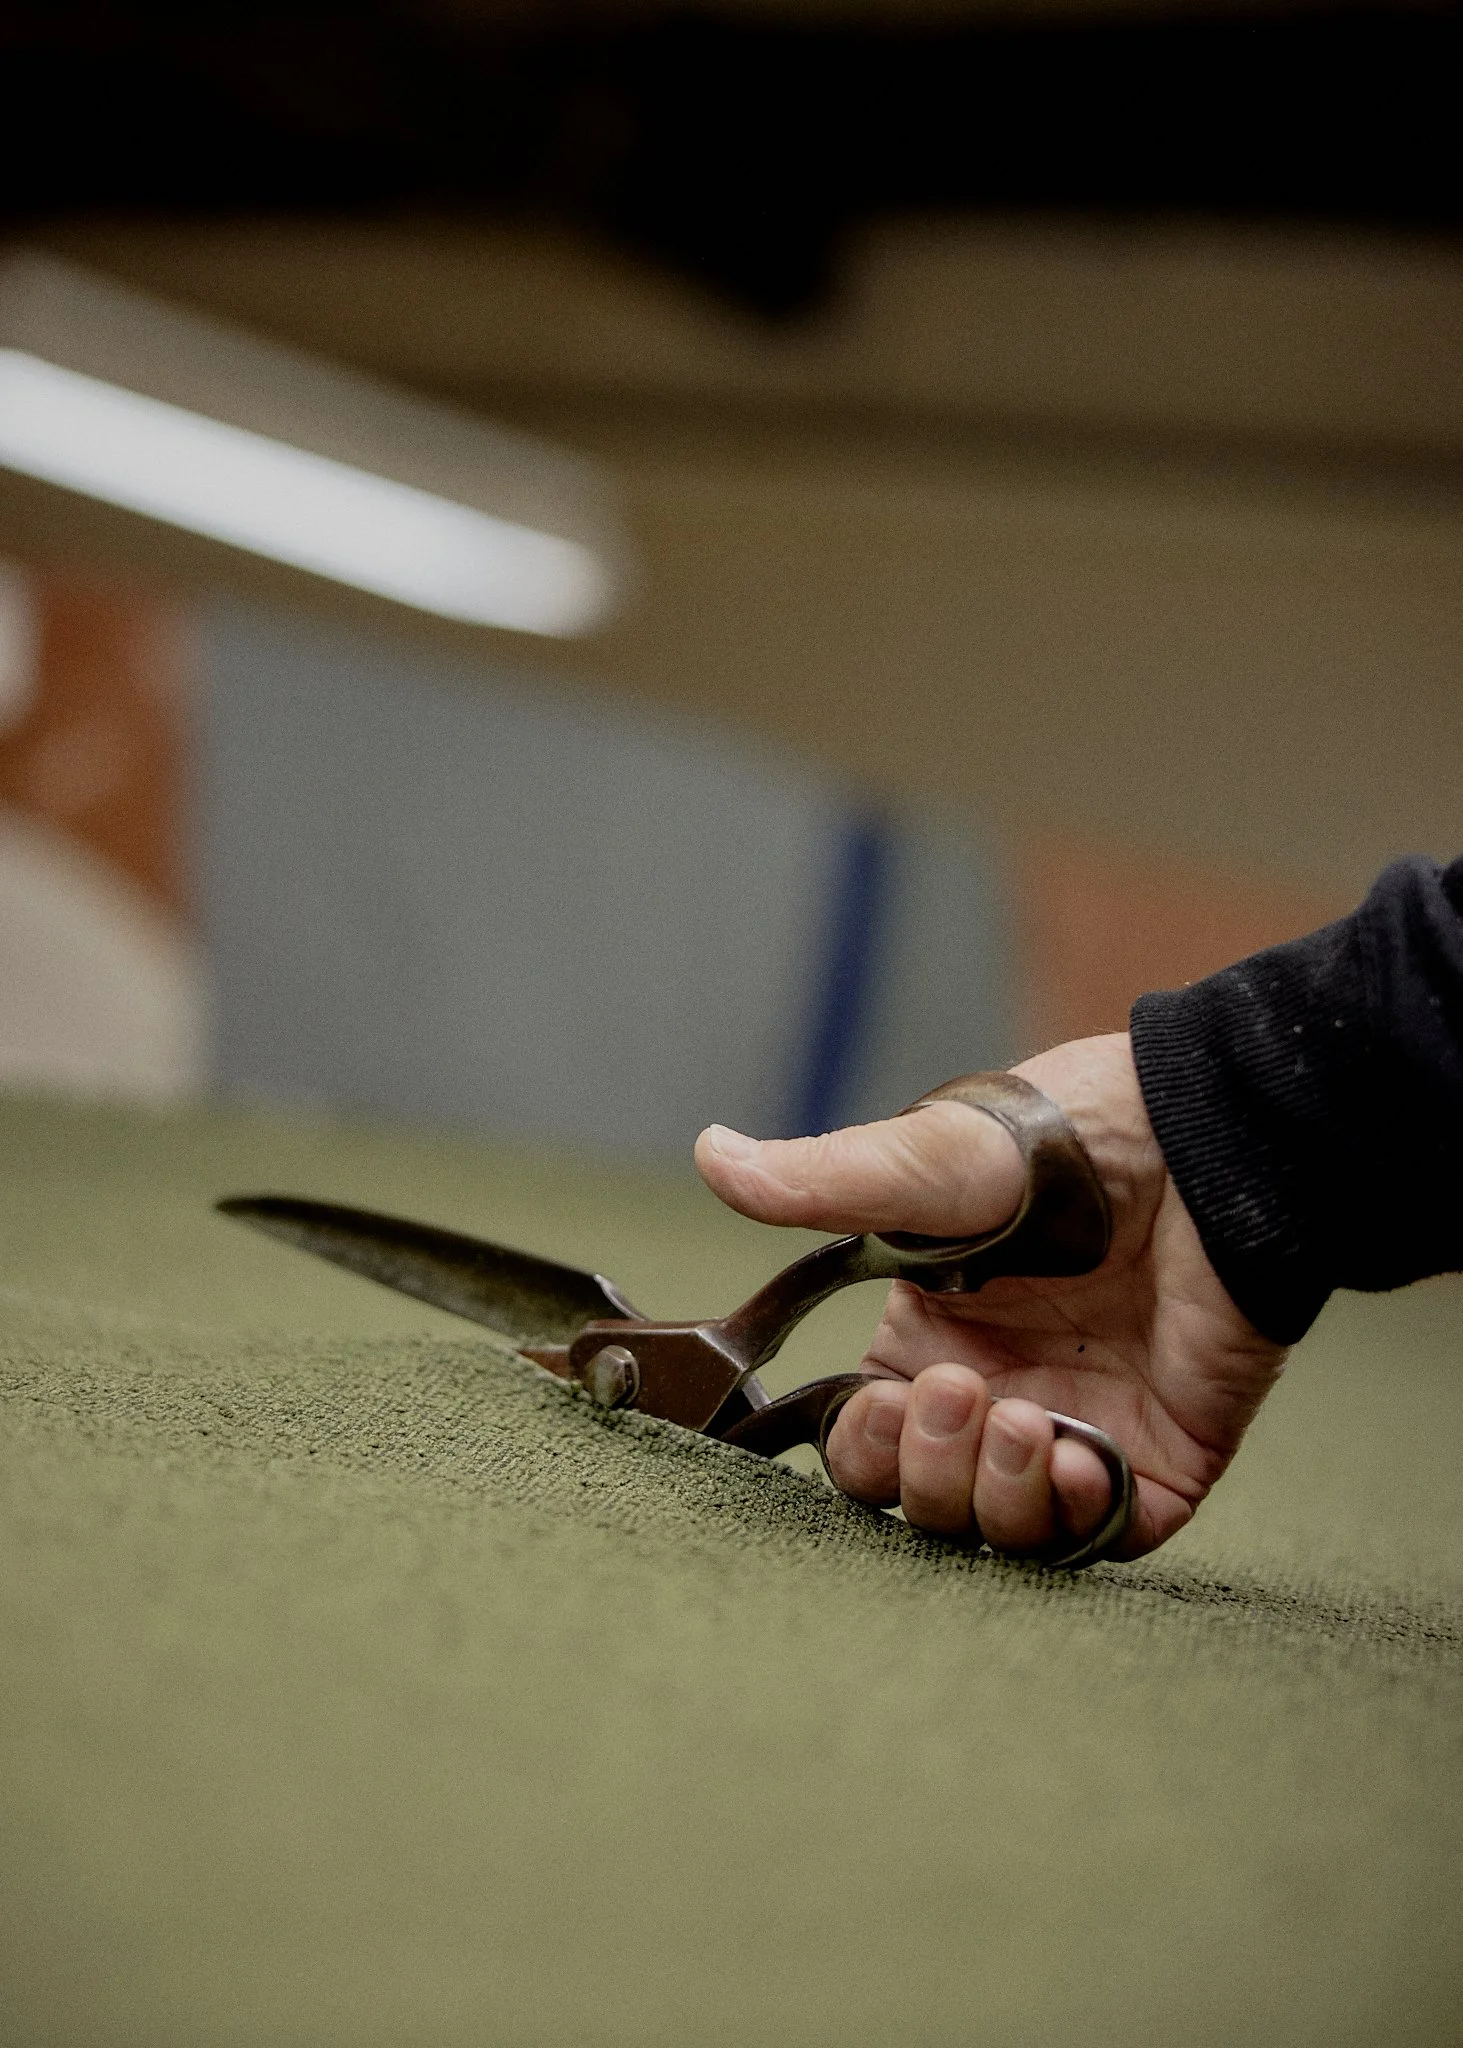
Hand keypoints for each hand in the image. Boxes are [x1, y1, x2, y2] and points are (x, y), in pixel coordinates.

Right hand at [694, 1035, 1285, 1559]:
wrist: (1205, 1148)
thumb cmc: (1065, 1143)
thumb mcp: (932, 1164)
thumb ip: (822, 1182)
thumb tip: (712, 1152)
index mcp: (930, 1340)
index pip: (866, 1441)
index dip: (865, 1445)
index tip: (890, 1404)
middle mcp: (997, 1395)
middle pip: (925, 1504)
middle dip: (929, 1474)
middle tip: (965, 1397)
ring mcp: (1077, 1430)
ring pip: (1005, 1532)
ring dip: (998, 1496)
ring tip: (1029, 1421)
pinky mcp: (1158, 1456)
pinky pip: (1103, 1536)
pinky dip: (1079, 1517)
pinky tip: (1081, 1457)